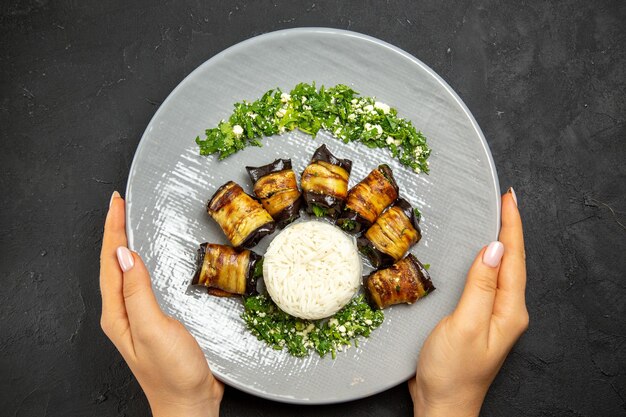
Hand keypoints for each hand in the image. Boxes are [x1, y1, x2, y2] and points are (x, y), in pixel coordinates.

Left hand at [100, 191, 223, 416]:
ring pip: (127, 271)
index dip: (112, 230)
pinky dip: (143, 262)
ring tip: (128, 222)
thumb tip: (124, 255)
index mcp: (117, 312)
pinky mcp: (155, 319)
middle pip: (113, 262)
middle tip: (118, 204)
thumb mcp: (153, 328)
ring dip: (126, 244)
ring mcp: (138, 316)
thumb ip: (137, 291)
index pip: (110, 261)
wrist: (189, 402)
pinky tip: (149, 258)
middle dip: (114, 231)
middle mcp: (123, 312)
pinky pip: (143, 282)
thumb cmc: (172, 373)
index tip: (116, 204)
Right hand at [409, 189, 527, 416]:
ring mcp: (493, 316)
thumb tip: (494, 249)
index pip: (514, 258)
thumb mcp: (466, 325)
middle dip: (510, 228)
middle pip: (513, 261)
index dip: (511, 226)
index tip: (508, 198)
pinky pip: (485, 282)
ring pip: (500, 271)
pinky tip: (476, 255)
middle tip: (504, 201)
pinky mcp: (477, 319)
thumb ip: (481, 286)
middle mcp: (507, 311)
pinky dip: (483, 261)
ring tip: (494, 218)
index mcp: (510, 310)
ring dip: (499, 242)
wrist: (442, 406)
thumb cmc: (452, 371)